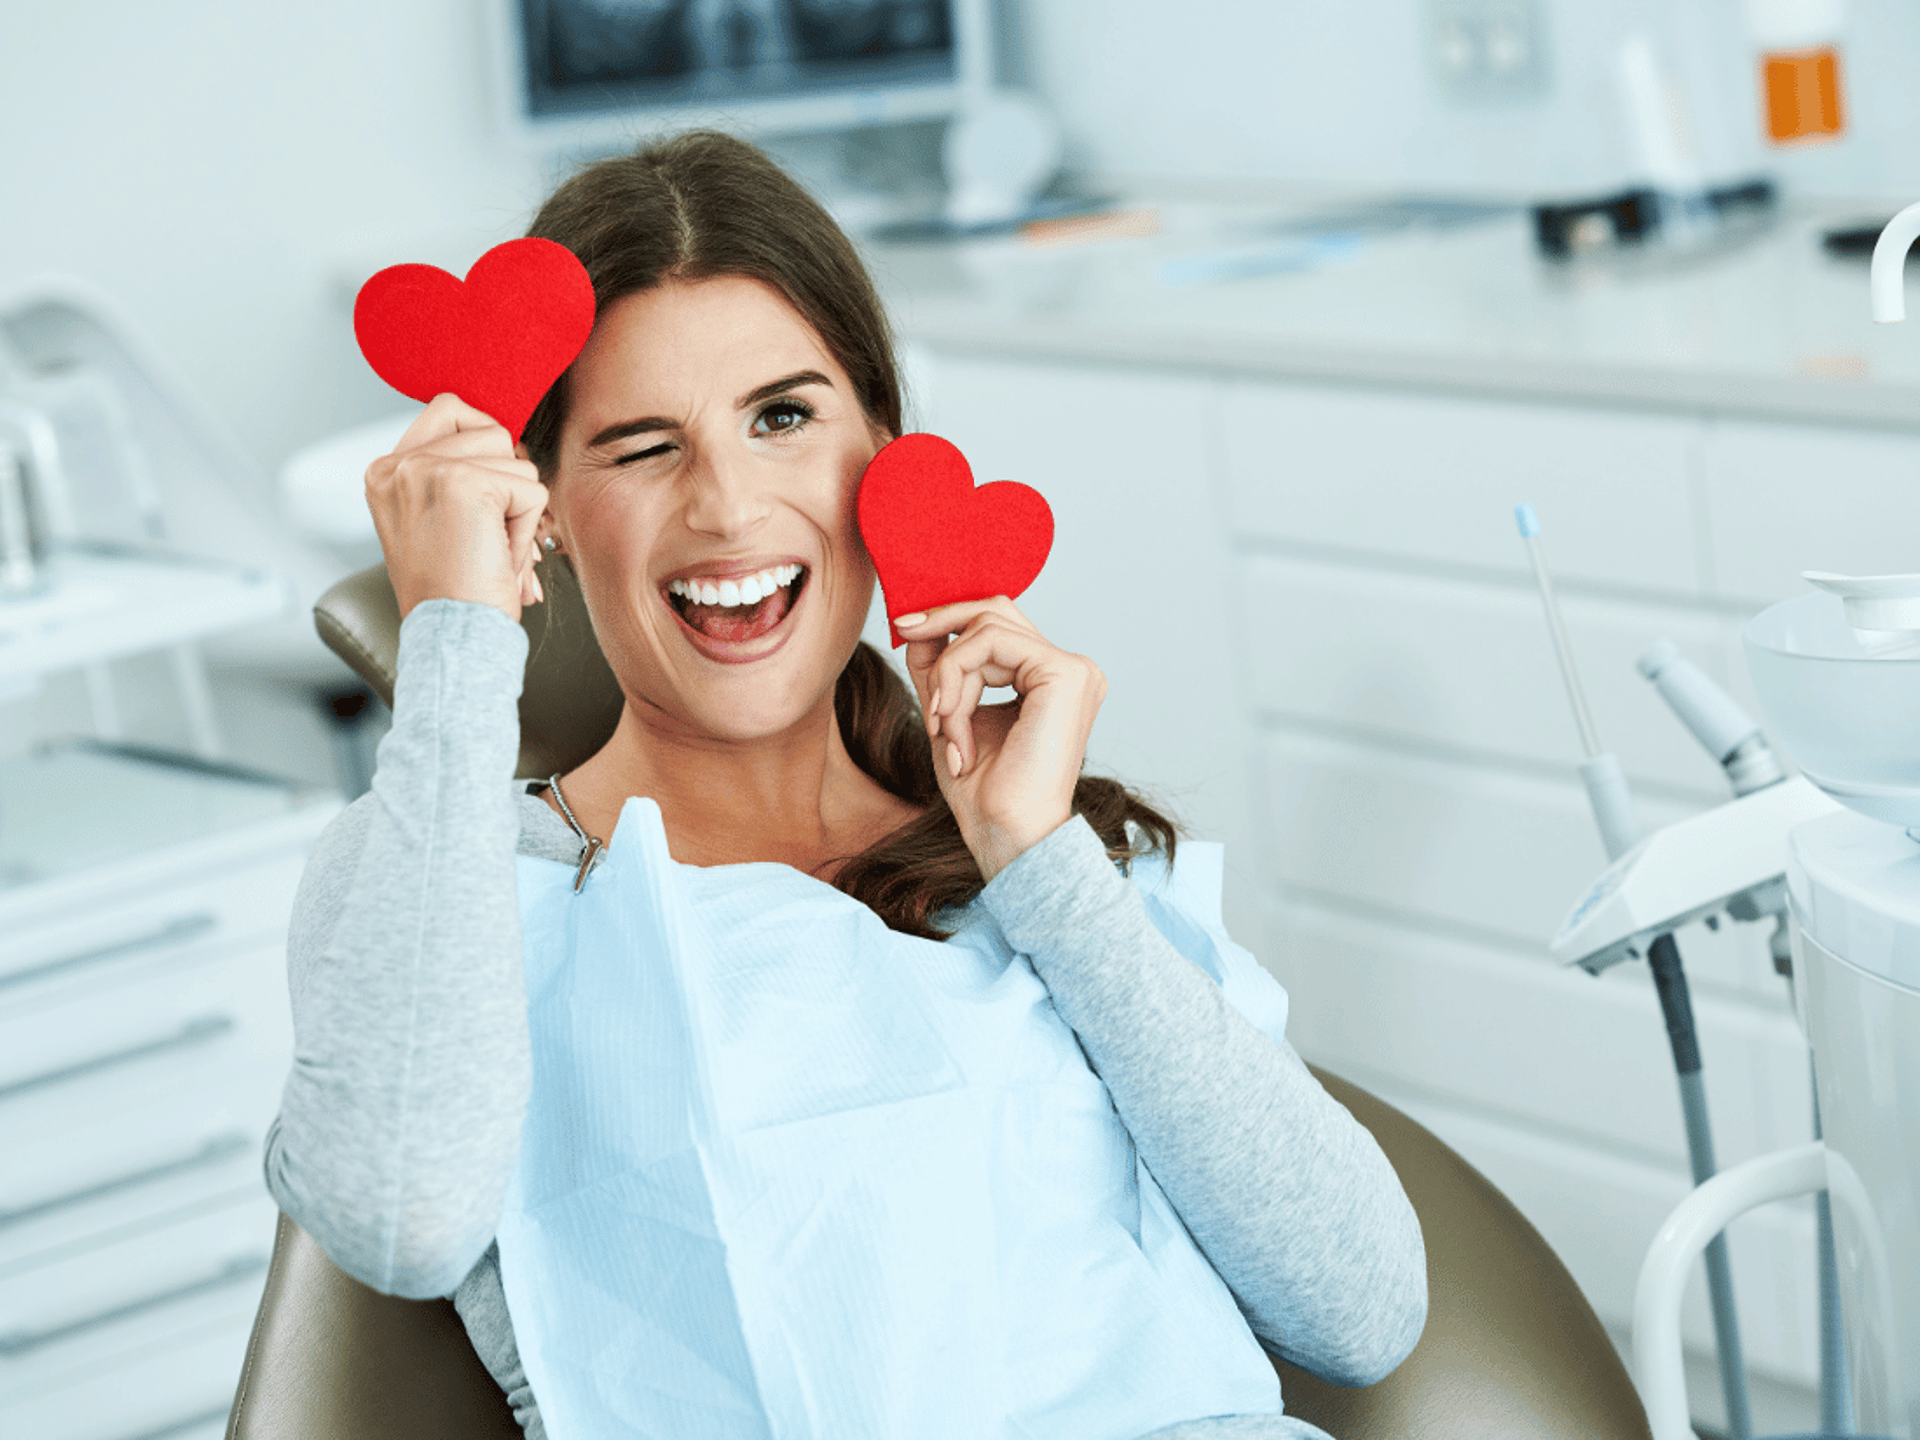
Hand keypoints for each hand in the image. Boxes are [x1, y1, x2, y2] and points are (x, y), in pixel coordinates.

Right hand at [363, 394, 549, 620]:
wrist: (450, 637)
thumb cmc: (453, 591)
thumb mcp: (436, 521)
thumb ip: (456, 473)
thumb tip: (511, 440)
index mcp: (384, 470)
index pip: (451, 409)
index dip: (485, 448)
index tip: (480, 501)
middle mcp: (398, 464)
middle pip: (492, 430)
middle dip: (506, 485)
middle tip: (484, 535)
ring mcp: (428, 470)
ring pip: (518, 462)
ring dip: (518, 513)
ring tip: (487, 551)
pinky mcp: (466, 485)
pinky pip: (532, 492)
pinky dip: (526, 532)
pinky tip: (498, 559)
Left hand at [899, 598, 1105, 881]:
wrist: (1006, 834)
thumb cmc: (982, 790)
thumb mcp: (950, 713)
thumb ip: (941, 667)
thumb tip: (919, 623)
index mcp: (1052, 681)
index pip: (998, 626)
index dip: (950, 620)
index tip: (905, 627)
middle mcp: (1071, 670)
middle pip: (996, 611)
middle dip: (943, 624)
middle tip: (904, 634)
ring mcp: (1073, 669)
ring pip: (985, 630)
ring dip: (948, 677)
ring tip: (943, 727)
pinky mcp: (1064, 673)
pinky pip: (988, 643)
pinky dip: (956, 680)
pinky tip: (952, 725)